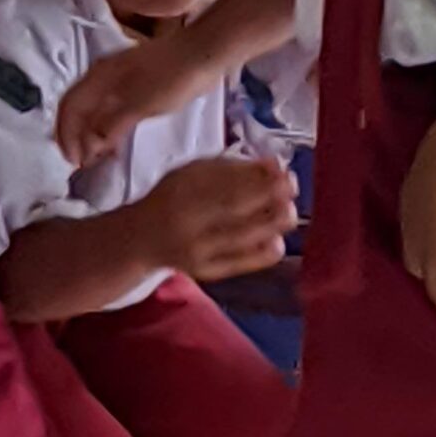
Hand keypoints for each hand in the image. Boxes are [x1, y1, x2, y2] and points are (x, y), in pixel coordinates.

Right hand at [57, 34, 211, 166]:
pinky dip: (105, 128)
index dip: (66, 135)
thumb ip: (111, 125)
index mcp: (98, 76)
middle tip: (81, 164)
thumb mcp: (140, 105)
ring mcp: (118, 80)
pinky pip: (109, 109)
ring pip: (92, 109)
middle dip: (73, 136)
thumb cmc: (171, 78)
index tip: (74, 162)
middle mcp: (102, 76)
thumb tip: (89, 147)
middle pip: (76, 107)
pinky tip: (114, 142)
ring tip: (95, 159)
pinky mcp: (135, 86)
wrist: (204, 54)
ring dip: (88, 133)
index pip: (69, 106)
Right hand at [138, 155, 296, 282]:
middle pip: (234, 209)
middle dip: (270, 196)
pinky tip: (278, 241)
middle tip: (292, 187)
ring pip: (241, 237)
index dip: (258, 177)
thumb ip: (231, 167)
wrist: (143, 238)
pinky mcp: (205, 272)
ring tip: (289, 211)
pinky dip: (263, 254)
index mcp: (182, 191)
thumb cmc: (174, 197)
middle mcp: (187, 222)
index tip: (283, 169)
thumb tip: (274, 164)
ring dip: (272, 223)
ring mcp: (196, 250)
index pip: (226, 183)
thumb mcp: (193, 173)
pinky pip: (240, 264)